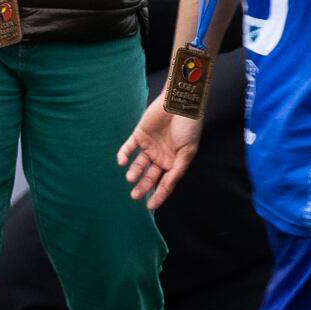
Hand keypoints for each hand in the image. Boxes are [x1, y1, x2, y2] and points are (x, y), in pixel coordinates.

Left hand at [117, 94, 204, 210]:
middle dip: (142, 186)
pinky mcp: (140, 134)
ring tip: (130, 178)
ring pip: (139, 164)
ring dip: (134, 172)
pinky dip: (124, 154)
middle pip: (150, 176)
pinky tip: (121, 162)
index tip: (150, 207)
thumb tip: (167, 186)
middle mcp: (161, 157)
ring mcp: (150, 146)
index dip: (158, 196)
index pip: (165, 183)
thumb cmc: (189, 127)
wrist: (180, 103)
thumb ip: (176, 169)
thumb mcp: (187, 152)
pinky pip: (129, 147)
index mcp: (174, 163)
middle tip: (134, 196)